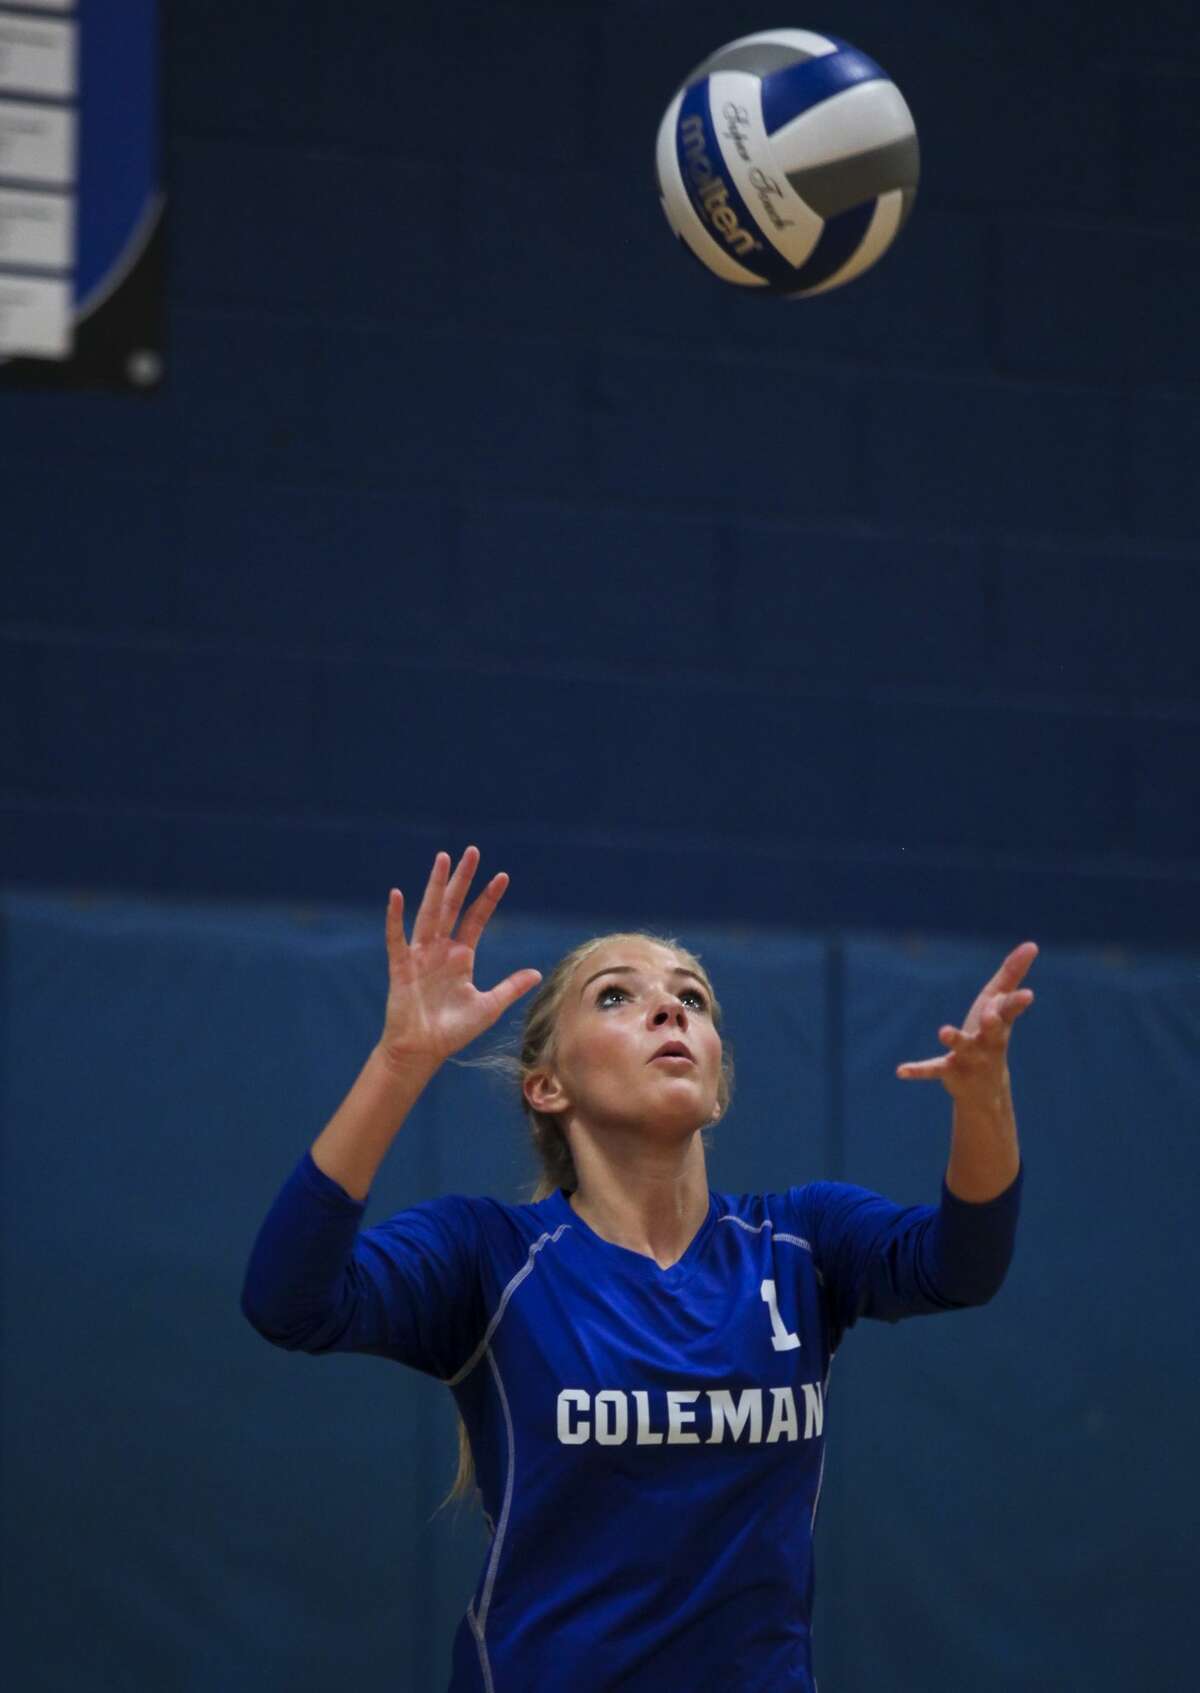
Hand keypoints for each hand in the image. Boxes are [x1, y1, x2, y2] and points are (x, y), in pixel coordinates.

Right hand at [379, 846, 541, 1068]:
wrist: (422, 1051)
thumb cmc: (452, 1031)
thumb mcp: (488, 1007)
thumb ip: (509, 988)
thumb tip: (536, 973)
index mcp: (460, 957)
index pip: (476, 919)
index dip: (488, 898)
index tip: (502, 876)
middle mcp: (440, 950)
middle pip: (453, 906)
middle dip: (462, 879)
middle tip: (471, 852)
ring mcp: (420, 956)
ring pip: (429, 912)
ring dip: (435, 886)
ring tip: (442, 860)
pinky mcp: (401, 967)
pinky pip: (397, 938)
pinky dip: (395, 917)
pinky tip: (397, 895)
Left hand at [895, 941, 1036, 1100]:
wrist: (986, 1090)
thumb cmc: (992, 1035)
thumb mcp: (999, 1005)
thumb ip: (1012, 974)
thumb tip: (1032, 944)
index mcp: (1001, 1023)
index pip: (1010, 1010)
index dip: (1017, 1002)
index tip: (1028, 994)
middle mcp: (989, 1042)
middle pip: (994, 1031)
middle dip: (993, 1022)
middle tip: (989, 1015)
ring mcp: (970, 1058)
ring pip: (963, 1047)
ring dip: (954, 1039)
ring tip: (943, 1031)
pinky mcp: (950, 1071)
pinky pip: (933, 1070)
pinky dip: (918, 1070)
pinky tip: (901, 1071)